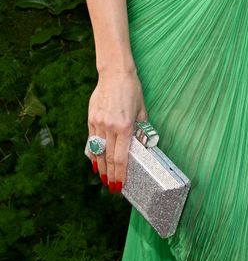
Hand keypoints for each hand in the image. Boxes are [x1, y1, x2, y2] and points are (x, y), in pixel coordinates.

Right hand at [88, 70, 146, 191]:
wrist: (115, 73)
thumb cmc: (132, 90)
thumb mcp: (142, 110)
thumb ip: (141, 128)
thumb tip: (142, 145)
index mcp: (125, 126)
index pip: (121, 157)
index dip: (121, 173)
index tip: (120, 185)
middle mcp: (110, 127)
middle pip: (109, 157)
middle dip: (110, 174)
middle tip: (112, 187)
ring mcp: (98, 123)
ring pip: (98, 151)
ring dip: (100, 167)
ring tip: (103, 178)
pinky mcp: (91, 119)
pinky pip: (91, 141)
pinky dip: (93, 153)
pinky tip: (95, 161)